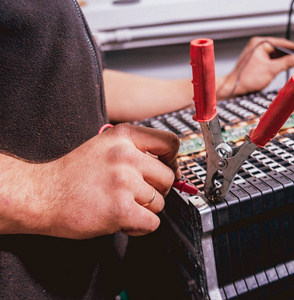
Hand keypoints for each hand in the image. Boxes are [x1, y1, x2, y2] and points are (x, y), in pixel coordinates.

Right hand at [34, 124, 179, 238]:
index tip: (167, 169)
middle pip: (168, 176)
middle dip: (156, 190)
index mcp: (122, 137)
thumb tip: (170, 167)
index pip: (169, 143)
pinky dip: (140, 227)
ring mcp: (124, 182)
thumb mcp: (104, 146)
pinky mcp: (121, 209)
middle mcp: (126, 156)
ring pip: (160, 202)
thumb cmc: (72, 174)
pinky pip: (152, 222)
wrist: (40, 195)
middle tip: (137, 194)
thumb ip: (135, 151)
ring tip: (122, 206)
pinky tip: (123, 221)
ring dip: (145, 209)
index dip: (172, 160)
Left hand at [217, 36, 293, 98]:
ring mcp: (255, 52)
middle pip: (279, 48)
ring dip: (283, 60)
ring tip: (292, 65)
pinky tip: (282, 68)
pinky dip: (276, 63)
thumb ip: (287, 63)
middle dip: (289, 55)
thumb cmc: (246, 79)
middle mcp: (257, 45)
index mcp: (259, 43)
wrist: (234, 87)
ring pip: (274, 54)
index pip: (282, 43)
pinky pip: (269, 59)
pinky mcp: (255, 59)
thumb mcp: (271, 70)